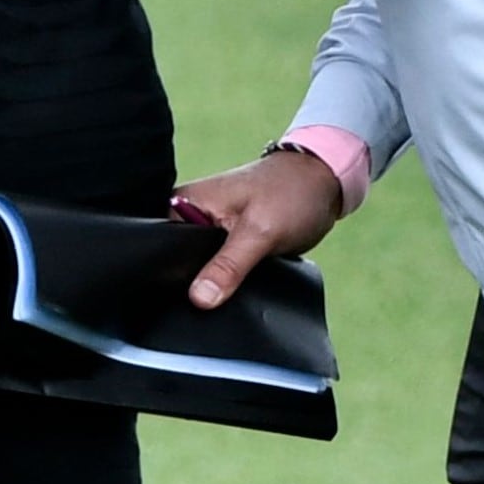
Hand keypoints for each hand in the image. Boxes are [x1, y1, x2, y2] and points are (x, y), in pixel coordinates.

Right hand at [169, 148, 346, 308]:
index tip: (184, 299)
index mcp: (183, 203)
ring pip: (200, 272)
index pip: (161, 248)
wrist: (322, 184)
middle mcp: (189, 217)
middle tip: (215, 296)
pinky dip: (226, 281)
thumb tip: (199, 298)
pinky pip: (217, 271)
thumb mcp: (259, 232)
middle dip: (193, 284)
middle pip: (178, 264)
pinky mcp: (225, 245)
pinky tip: (234, 289)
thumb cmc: (291, 192)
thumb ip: (228, 266)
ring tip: (228, 291)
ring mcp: (207, 232)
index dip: (172, 276)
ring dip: (213, 284)